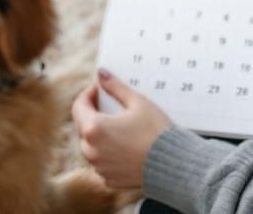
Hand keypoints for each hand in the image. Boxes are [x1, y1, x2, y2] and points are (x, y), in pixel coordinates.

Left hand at [71, 68, 171, 189]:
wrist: (173, 164)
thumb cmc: (156, 132)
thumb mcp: (138, 103)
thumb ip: (116, 87)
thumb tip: (101, 74)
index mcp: (93, 128)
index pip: (79, 106)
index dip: (89, 94)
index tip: (100, 90)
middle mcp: (91, 150)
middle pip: (83, 126)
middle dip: (94, 114)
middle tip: (111, 106)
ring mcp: (99, 167)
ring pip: (91, 145)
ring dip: (100, 135)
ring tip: (120, 127)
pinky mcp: (109, 179)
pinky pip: (102, 162)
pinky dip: (109, 153)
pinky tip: (125, 146)